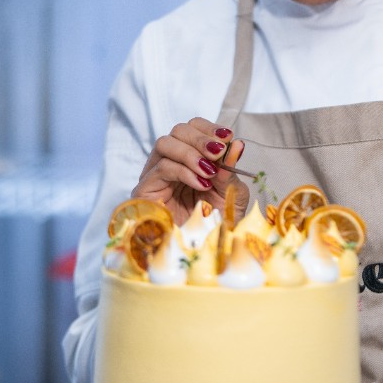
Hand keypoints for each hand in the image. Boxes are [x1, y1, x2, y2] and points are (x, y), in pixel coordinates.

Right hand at [132, 118, 249, 223]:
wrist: (203, 254)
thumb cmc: (217, 225)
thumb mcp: (231, 194)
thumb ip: (230, 170)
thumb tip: (237, 145)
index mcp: (190, 161)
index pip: (192, 129)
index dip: (208, 128)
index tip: (227, 137)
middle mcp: (170, 165)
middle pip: (177, 131)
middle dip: (201, 138)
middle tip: (219, 152)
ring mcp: (156, 177)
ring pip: (165, 143)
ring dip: (191, 153)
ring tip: (209, 171)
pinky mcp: (145, 192)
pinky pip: (161, 168)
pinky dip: (184, 171)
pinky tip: (200, 183)